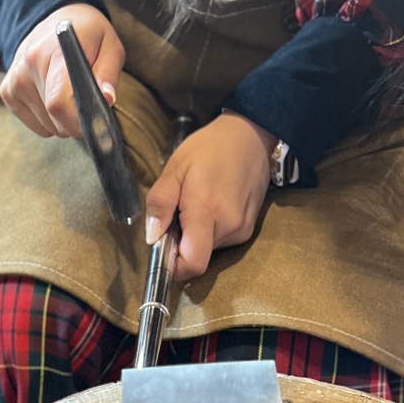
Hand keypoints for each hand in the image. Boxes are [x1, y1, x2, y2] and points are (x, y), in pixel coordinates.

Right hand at [0, 3, 124, 138]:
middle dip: (74, 121)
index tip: (91, 122)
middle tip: (84, 102)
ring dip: (61, 121)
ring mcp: (15, 80)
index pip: (58, 102)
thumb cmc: (87, 35)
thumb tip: (106, 99)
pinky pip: (36, 126)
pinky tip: (51, 96)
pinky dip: (48, 120)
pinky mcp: (8, 92)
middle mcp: (29, 65)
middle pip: (54, 118)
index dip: (76, 121)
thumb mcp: (109, 45)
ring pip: (47, 126)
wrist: (55, 19)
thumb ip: (108, 74)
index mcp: (56, 51)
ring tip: (67, 93)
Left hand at [144, 113, 274, 280]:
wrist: (251, 136)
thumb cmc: (211, 148)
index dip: (174, 267)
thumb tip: (152, 237)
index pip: (193, 263)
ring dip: (195, 236)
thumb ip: (160, 203)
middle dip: (181, 244)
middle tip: (178, 213)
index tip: (164, 250)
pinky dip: (209, 231)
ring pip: (207, 250)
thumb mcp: (175, 169)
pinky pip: (219, 242)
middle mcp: (229, 225)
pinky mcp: (248, 230)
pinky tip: (211, 206)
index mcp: (207, 210)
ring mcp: (241, 229)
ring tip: (196, 204)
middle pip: (196, 256)